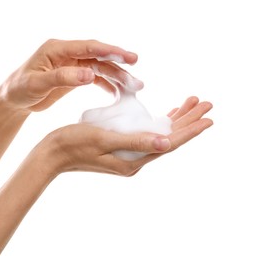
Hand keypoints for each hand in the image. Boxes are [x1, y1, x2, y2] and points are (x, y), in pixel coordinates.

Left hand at [0, 39, 140, 112]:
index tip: (128, 57)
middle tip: (137, 71)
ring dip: (116, 76)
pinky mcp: (74, 75)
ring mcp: (72, 64)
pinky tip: (117, 92)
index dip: (110, 51)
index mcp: (57, 49)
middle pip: (98, 56)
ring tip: (133, 86)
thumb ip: (63, 78)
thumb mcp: (38, 83)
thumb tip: (90, 75)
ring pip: (99, 67)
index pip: (89, 47)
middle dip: (119, 63)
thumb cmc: (20, 89)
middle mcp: (67, 54)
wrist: (14, 99)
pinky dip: (106, 83)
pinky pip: (95, 77)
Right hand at [35, 96, 212, 176]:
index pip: (170, 142)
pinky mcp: (121, 148)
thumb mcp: (104, 139)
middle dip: (187, 120)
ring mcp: (129, 154)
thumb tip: (167, 142)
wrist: (52, 154)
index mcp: (134, 159)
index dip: (190, 129)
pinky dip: (157, 123)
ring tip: (189, 104)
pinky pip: (146, 134)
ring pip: (160, 134)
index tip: (209, 116)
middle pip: (169, 137)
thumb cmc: (74, 144)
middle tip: (204, 102)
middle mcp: (136, 159)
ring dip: (175, 119)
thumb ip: (136, 141)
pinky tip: (163, 116)